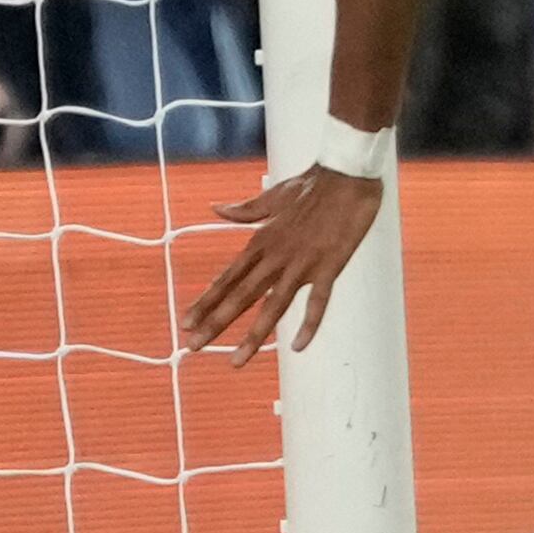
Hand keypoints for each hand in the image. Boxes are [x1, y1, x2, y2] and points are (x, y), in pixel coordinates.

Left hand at [182, 165, 384, 365]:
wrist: (346, 173)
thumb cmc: (312, 184)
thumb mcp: (272, 197)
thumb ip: (245, 211)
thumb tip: (215, 208)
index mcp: (262, 240)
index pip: (228, 277)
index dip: (206, 300)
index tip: (187, 321)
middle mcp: (276, 255)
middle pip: (241, 294)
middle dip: (215, 322)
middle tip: (193, 345)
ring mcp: (302, 262)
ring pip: (273, 305)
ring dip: (254, 335)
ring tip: (236, 360)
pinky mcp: (329, 265)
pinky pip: (318, 301)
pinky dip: (309, 324)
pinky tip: (298, 346)